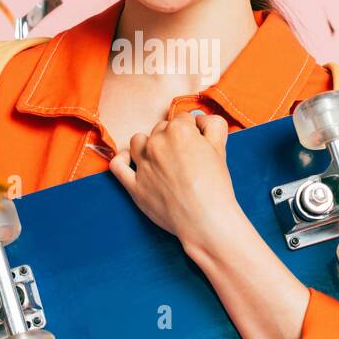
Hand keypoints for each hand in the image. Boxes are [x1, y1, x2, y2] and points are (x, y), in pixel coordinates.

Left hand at [108, 111, 243, 254]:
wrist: (205, 220)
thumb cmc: (215, 186)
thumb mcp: (221, 148)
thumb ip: (212, 125)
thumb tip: (199, 119)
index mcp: (179, 130)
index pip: (183, 119)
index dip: (193, 130)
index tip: (198, 143)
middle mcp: (157, 143)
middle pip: (161, 129)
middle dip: (172, 138)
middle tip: (185, 156)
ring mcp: (143, 164)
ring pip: (138, 141)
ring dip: (148, 144)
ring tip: (161, 157)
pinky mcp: (134, 185)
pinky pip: (117, 165)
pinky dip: (122, 159)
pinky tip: (130, 159)